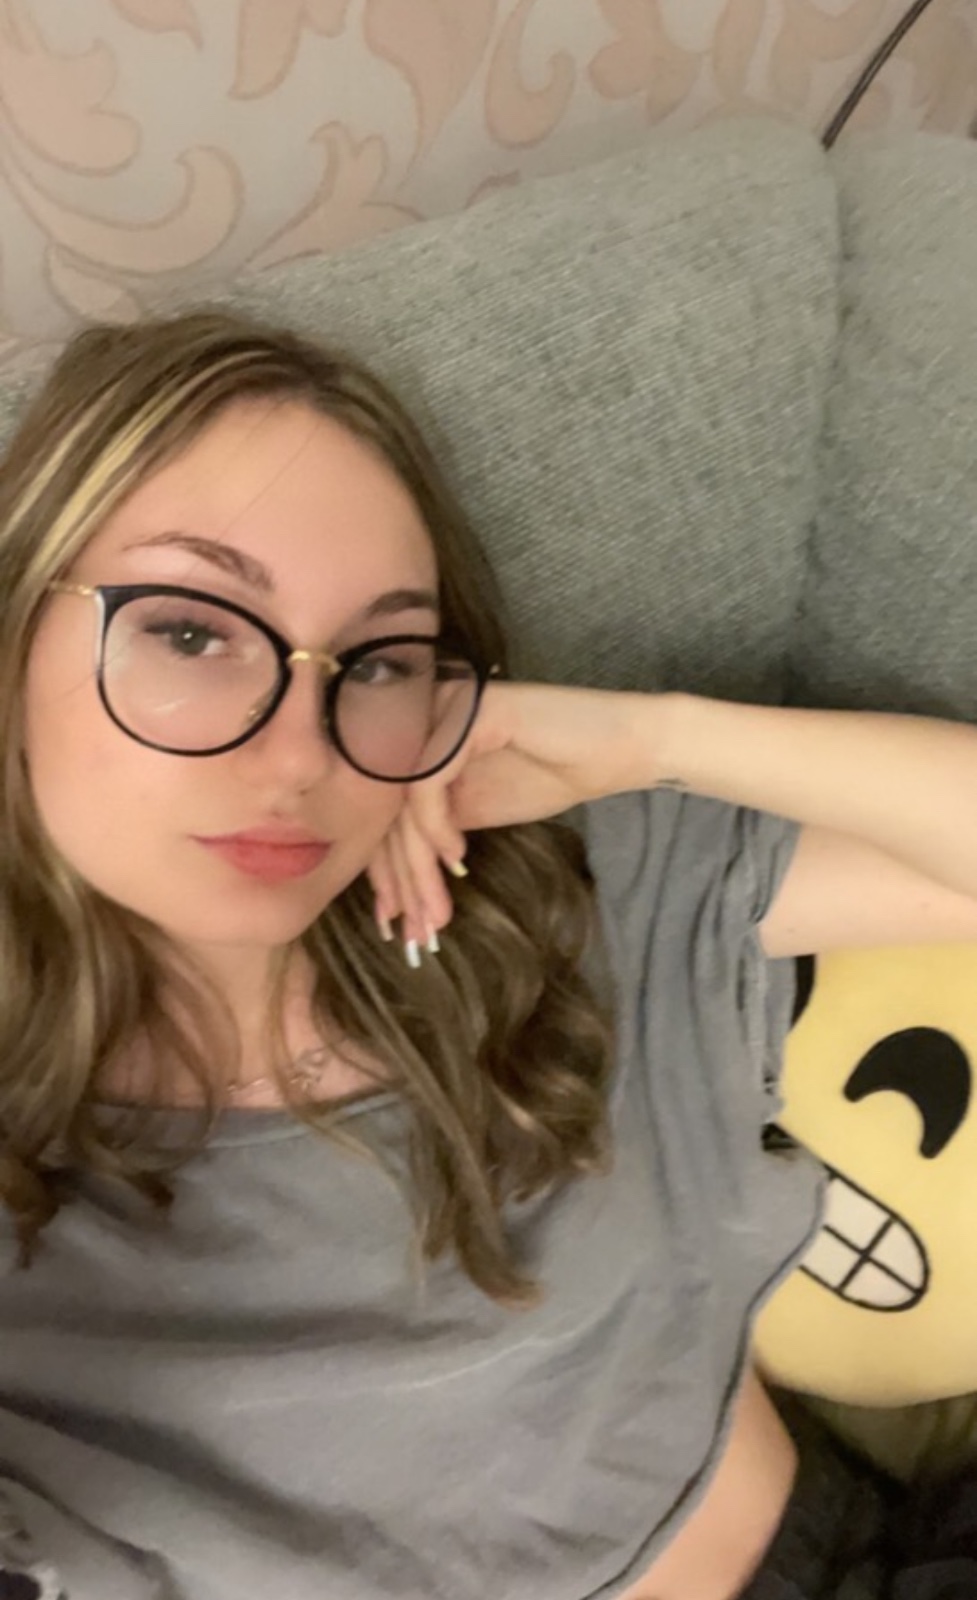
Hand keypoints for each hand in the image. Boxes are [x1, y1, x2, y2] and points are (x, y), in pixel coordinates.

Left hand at [366, 681, 658, 949]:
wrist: (618, 748)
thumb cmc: (554, 774)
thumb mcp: (477, 811)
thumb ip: (434, 830)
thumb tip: (393, 884)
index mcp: (421, 739)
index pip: (385, 808)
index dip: (384, 869)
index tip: (393, 921)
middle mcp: (424, 716)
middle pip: (389, 807)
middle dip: (400, 879)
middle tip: (414, 932)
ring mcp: (444, 710)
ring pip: (405, 800)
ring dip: (418, 866)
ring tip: (434, 914)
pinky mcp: (470, 713)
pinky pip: (431, 779)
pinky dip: (436, 826)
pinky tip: (457, 859)